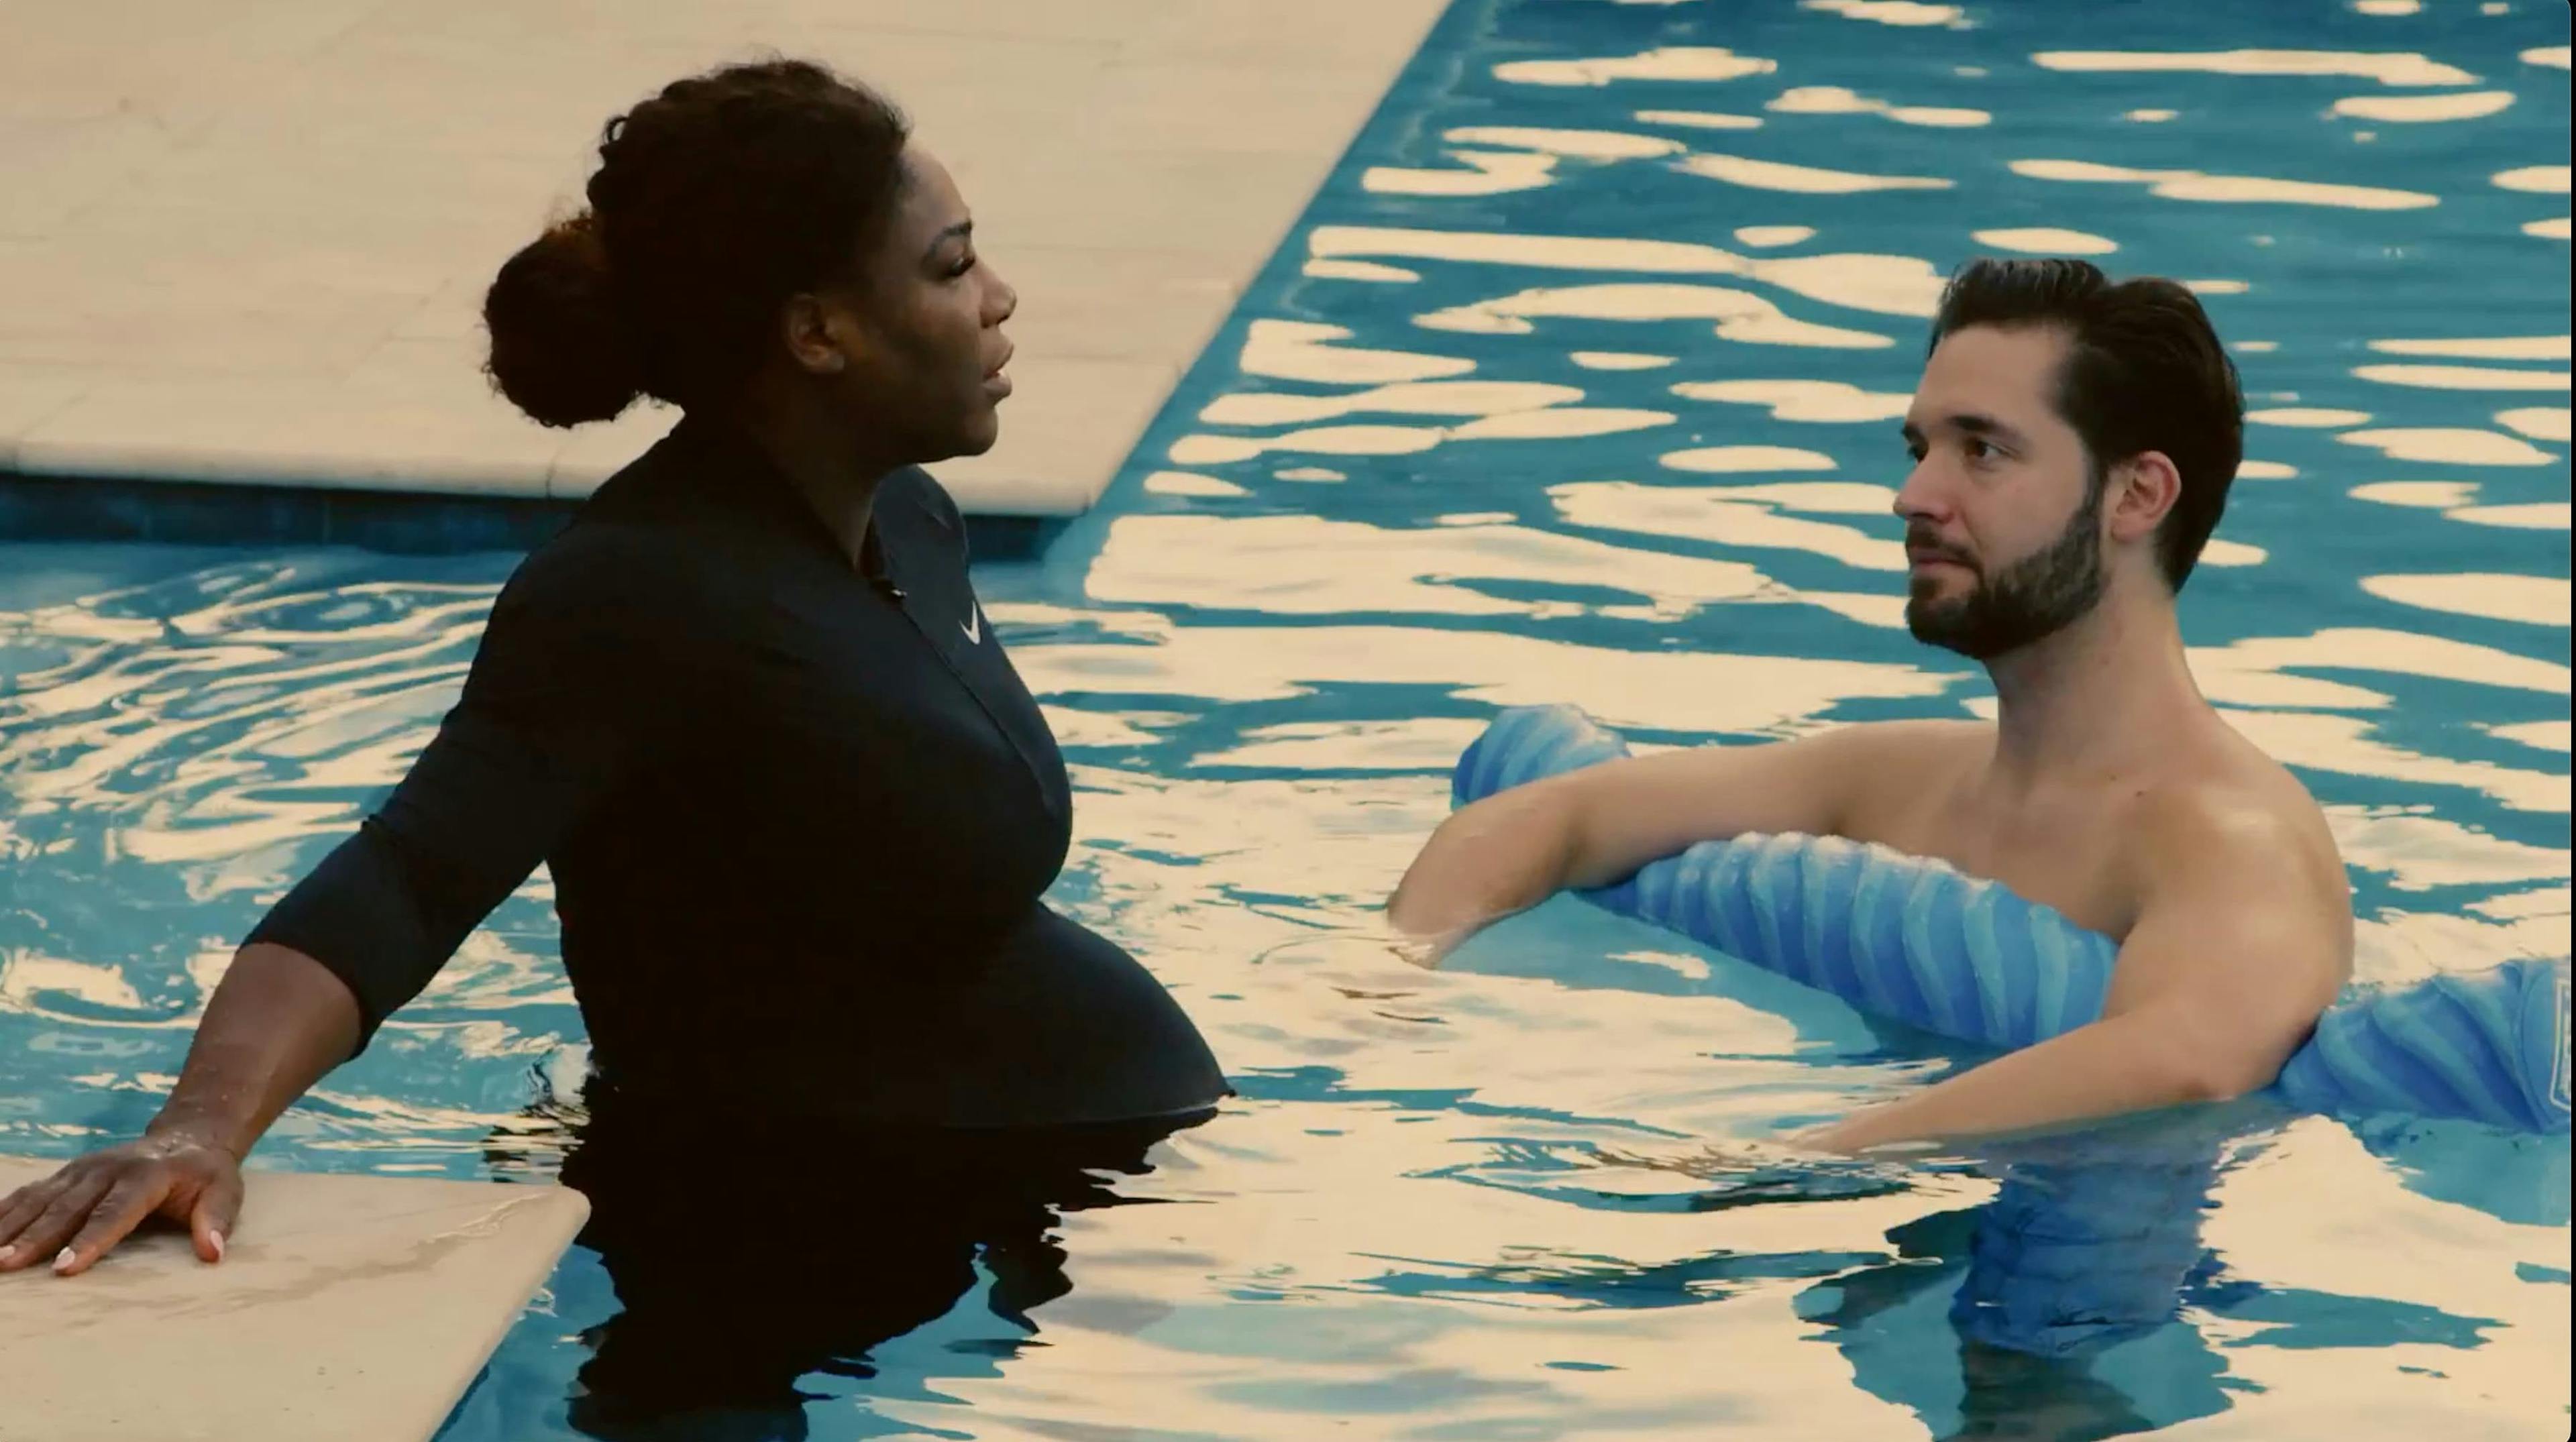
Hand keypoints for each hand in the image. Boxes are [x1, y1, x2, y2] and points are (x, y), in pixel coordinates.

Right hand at [0, 1129, 242, 1276]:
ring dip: (9, 1226)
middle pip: (67, 1207)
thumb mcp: (224, 1192)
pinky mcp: (65, 1175)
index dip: (90, 1240)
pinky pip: (28, 1194)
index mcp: (146, 1175)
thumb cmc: (205, 1175)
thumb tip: (212, 1253)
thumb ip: (217, 1220)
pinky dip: (3, 1212)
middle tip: (6, 1265)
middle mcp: (106, 1170)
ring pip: (39, 1199)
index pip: (115, 1212)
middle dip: (35, 1237)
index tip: (65, 1268)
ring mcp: (80, 1170)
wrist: (187, 1137)